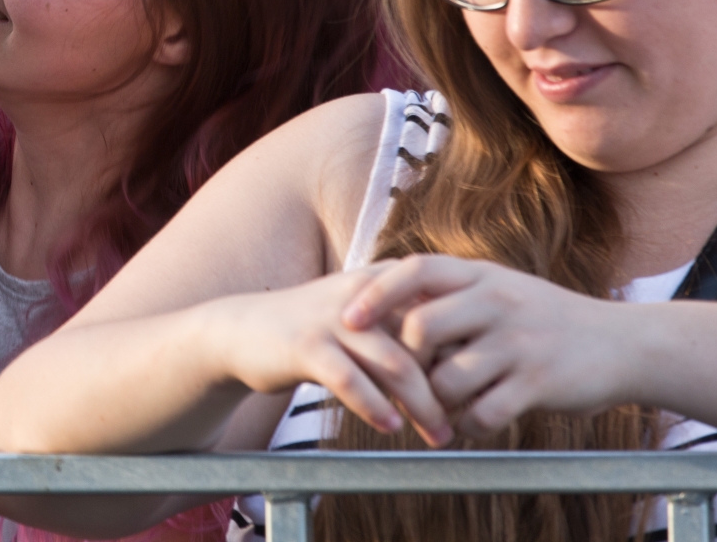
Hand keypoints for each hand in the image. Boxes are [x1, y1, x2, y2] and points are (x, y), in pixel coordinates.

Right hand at [205, 266, 452, 446]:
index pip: (440, 317)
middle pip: (425, 344)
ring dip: (422, 406)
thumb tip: (458, 368)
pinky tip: (390, 426)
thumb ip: (401, 332)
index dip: (462, 356)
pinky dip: (375, 405)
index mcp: (381, 283)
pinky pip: (351, 380)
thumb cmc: (313, 332)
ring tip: (438, 434)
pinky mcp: (307, 346)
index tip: (473, 392)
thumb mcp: (362, 320)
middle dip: (448, 389)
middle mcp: (362, 295)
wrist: (242, 331)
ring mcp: (333, 319)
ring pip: (395, 364)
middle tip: (460, 424)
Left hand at [343, 255, 631, 438]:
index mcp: (482, 276)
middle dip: (406, 362)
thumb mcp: (499, 289)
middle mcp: (498, 302)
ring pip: (447, 378)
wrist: (623, 344)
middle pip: (421, 329)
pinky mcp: (539, 383)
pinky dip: (469, 425)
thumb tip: (383, 306)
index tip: (347, 320)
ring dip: (438, 401)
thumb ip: (450, 295)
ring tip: (447, 405)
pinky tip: (475, 422)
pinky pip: (482, 414)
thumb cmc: (544, 319)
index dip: (376, 294)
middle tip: (408, 382)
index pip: (414, 271)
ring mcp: (519, 343)